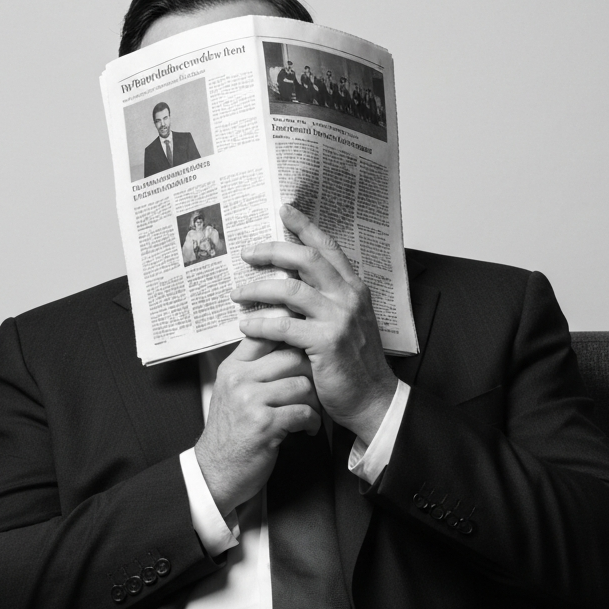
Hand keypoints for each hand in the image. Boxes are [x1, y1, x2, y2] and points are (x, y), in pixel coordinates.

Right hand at [193, 337, 320, 514]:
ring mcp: (250, 402)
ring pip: (301, 384)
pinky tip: (307, 428)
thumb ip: (252, 369)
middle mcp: (239, 380)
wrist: (216, 471)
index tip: (307, 342)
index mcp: (232, 368)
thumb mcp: (231, 392)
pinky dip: (312, 421)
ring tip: (311, 412)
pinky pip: (303, 411)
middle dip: (311, 373)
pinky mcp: (264, 425)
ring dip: (314, 401)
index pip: (264, 335)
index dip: (291, 334)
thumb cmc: (230, 432)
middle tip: (316, 387)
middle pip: (291, 357)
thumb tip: (284, 344)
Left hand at [231, 205, 396, 443]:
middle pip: (306, 260)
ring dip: (257, 290)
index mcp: (355, 288)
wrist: (372, 398)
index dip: (305, 226)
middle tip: (247, 253)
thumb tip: (291, 281)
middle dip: (272, 251)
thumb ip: (325, 300)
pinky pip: (284, 326)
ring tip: (236, 295)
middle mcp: (349, 297)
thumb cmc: (354, 363)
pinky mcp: (326, 342)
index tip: (283, 209)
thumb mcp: (346, 322)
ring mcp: (339, 318)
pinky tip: (245, 327)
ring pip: (290, 290)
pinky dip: (261, 325)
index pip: (328, 247)